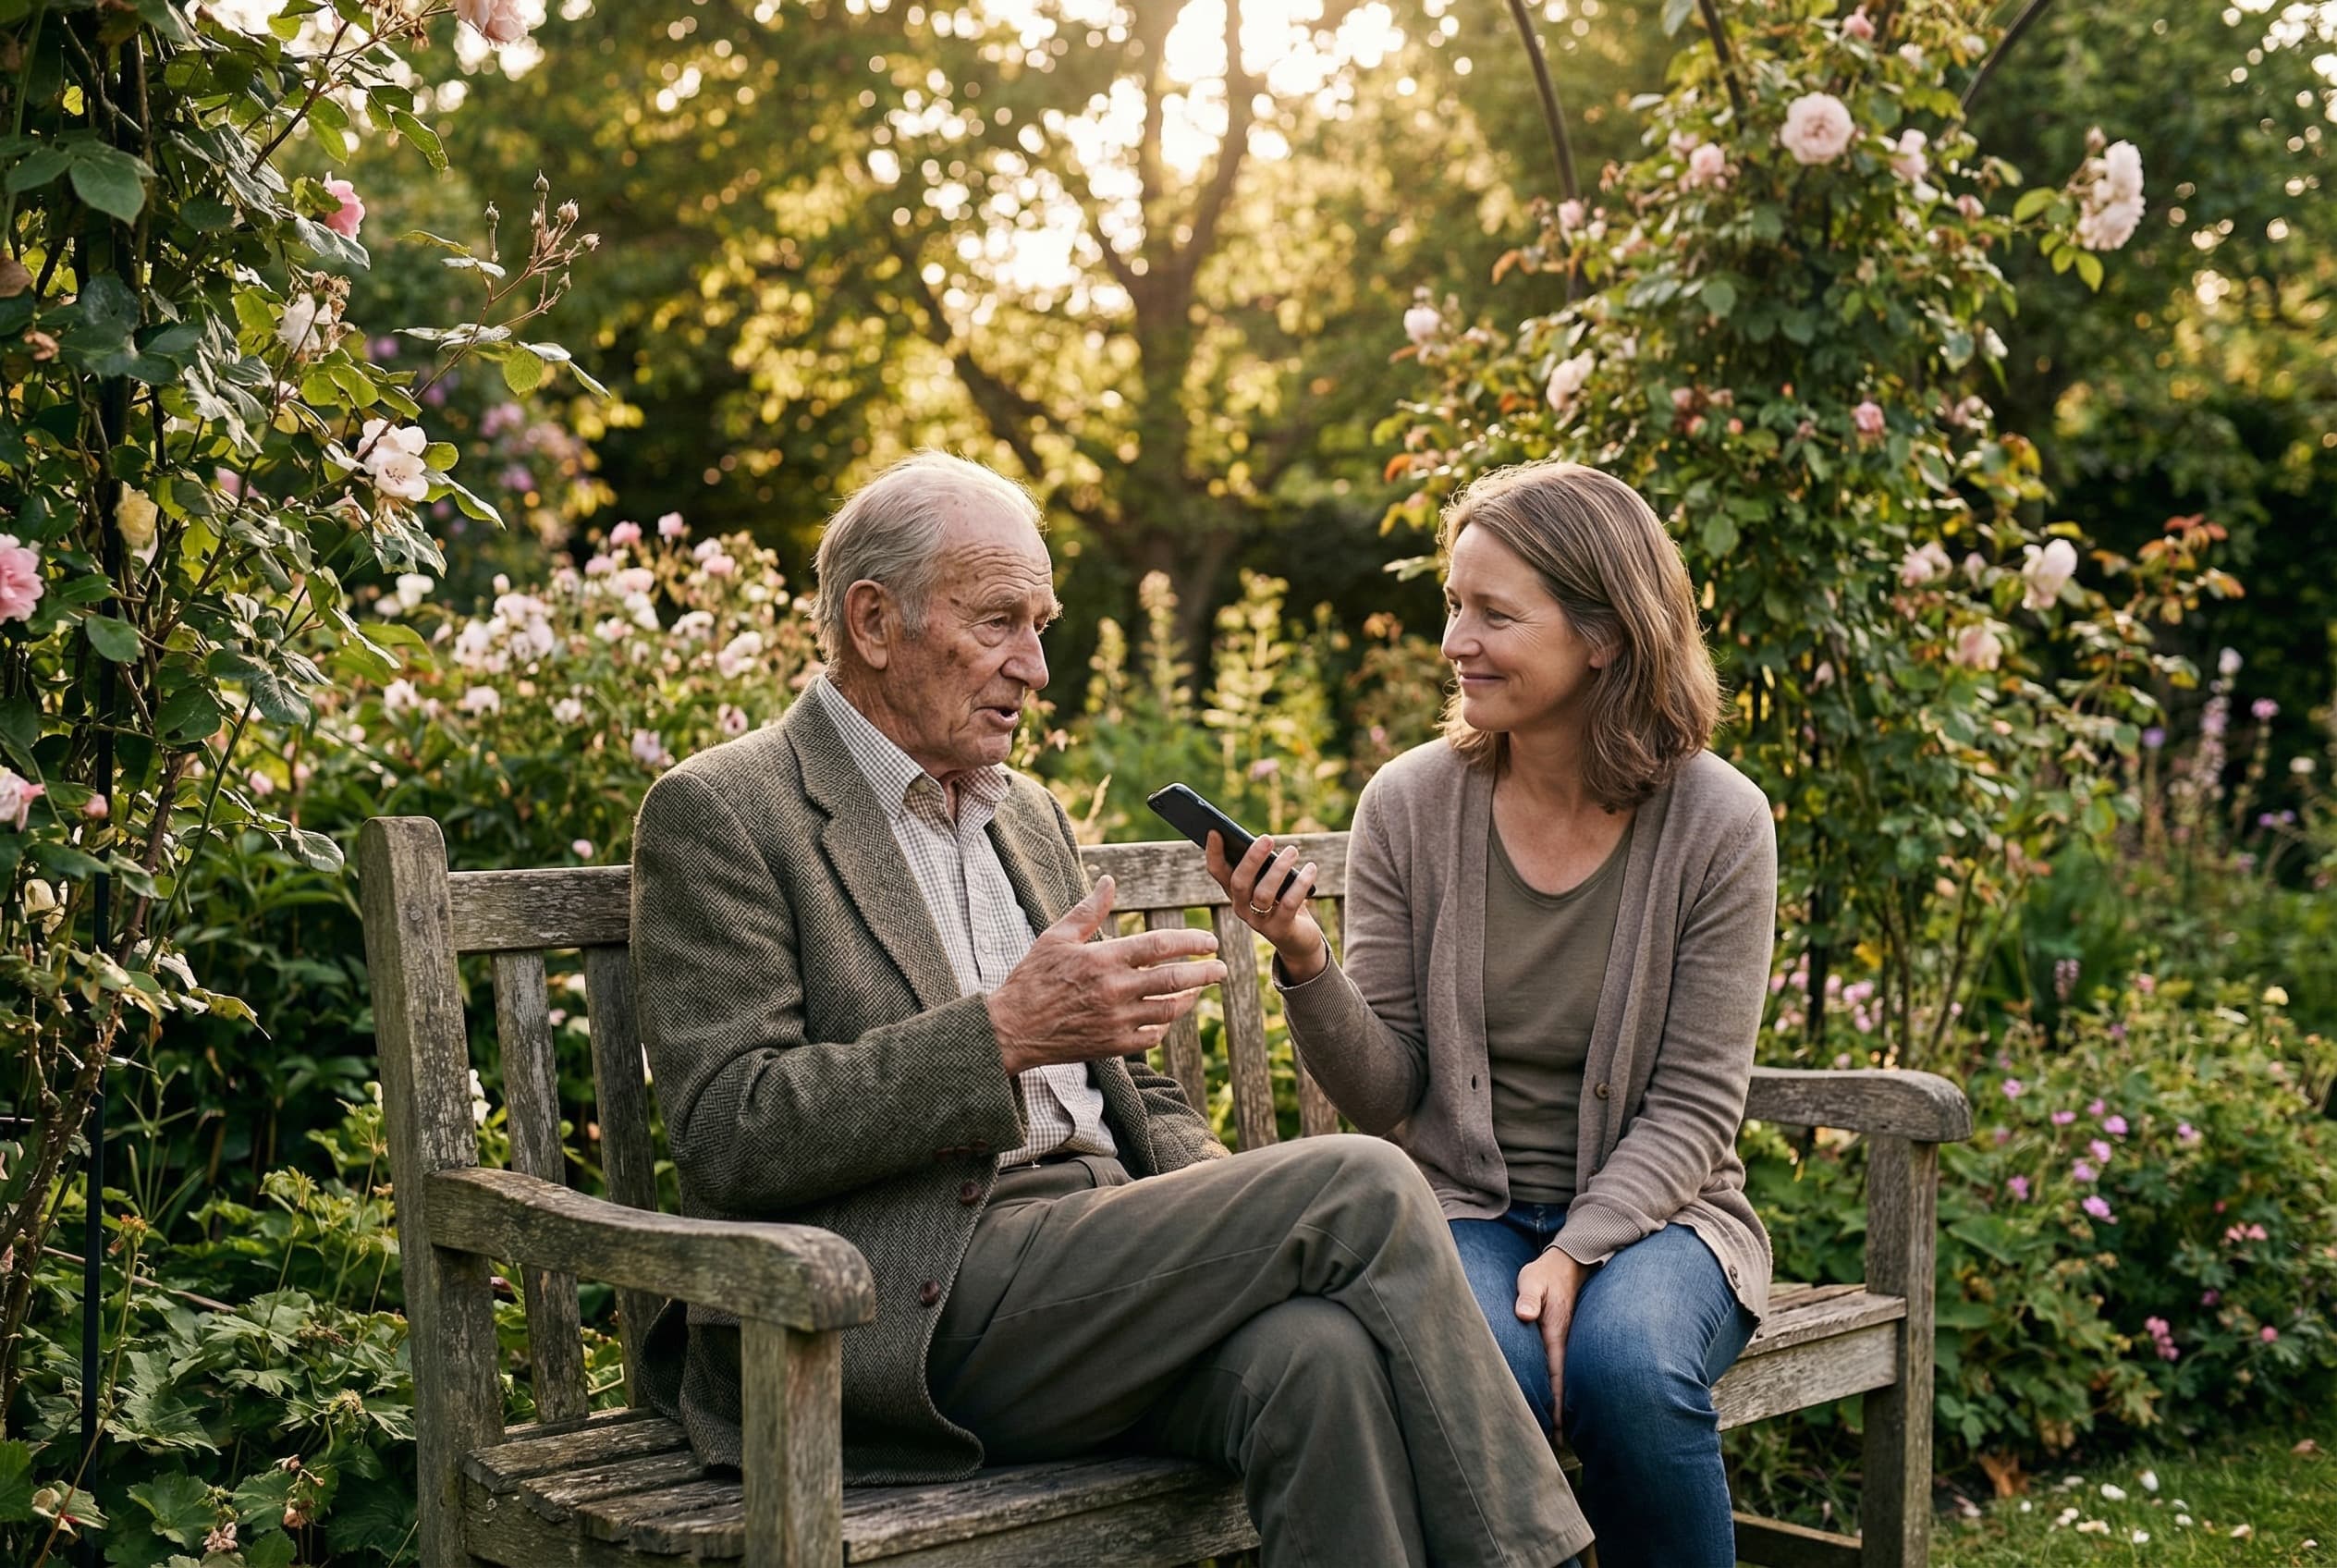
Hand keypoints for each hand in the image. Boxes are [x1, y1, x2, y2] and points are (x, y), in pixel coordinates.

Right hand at [987, 874, 1227, 1075]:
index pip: (1159, 945)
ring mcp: (1115, 1021)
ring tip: (1199, 989)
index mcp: (1103, 959)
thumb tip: (1109, 880)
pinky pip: (1151, 1036)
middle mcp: (1114, 990)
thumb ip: (1089, 910)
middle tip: (1222, 968)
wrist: (1010, 1029)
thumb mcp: (1056, 937)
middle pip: (1173, 979)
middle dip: (1204, 972)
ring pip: (1168, 1010)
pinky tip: (1166, 1015)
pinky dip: (1164, 1025)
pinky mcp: (1112, 1046)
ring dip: (1189, 999)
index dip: (1190, 941)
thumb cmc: (1032, 978)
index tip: (1210, 940)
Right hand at [1204, 832, 1329, 984]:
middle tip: (1267, 838)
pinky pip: (1288, 904)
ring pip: (1263, 894)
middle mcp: (1241, 907)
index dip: (1213, 853)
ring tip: (1292, 850)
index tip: (1216, 831)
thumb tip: (1265, 842)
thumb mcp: (1270, 881)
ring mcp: (1259, 921)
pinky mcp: (1280, 929)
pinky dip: (1300, 884)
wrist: (1298, 938)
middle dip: (1252, 859)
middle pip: (1239, 882)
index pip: (1217, 872)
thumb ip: (1264, 866)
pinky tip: (1311, 868)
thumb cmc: (1282, 900)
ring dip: (1279, 869)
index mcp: (1235, 892)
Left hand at [1514, 1246, 1590, 1429]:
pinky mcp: (1562, 1338)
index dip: (1556, 1401)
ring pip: (1563, 1379)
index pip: (1556, 1373)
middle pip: (1562, 1384)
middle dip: (1561, 1413)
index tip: (1556, 1426)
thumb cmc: (1543, 1273)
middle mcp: (1563, 1341)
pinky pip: (1561, 1368)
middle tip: (1559, 1444)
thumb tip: (1524, 1314)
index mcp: (1556, 1332)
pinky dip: (1560, 1388)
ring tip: (1558, 1435)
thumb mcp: (1532, 1280)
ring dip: (1561, 1404)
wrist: (1566, 1264)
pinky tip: (1556, 1403)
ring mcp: (1565, 1341)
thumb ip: (1528, 1296)